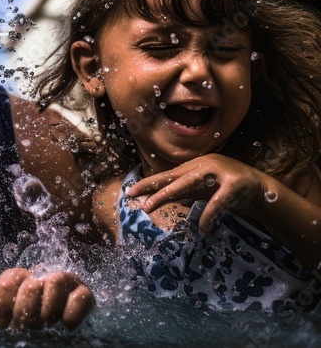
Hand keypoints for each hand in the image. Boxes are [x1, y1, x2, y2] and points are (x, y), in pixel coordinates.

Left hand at [0, 268, 93, 329]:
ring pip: (55, 282)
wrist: (70, 333)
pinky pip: (81, 296)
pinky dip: (71, 313)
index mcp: (22, 278)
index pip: (7, 283)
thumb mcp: (18, 316)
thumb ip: (7, 310)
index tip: (4, 324)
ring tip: (46, 324)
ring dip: (48, 311)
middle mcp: (43, 275)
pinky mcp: (86, 293)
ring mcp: (66, 281)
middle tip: (26, 327)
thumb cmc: (37, 322)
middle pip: (30, 286)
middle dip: (26, 312)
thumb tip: (3, 322)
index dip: (2, 306)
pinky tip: (66, 325)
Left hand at [126, 153, 265, 235]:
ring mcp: (220, 172)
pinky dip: (208, 215)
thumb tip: (163, 199)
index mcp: (196, 166)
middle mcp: (205, 165)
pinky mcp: (235, 185)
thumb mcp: (204, 190)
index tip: (132, 192)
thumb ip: (185, 193)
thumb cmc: (228, 189)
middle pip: (174, 177)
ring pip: (188, 184)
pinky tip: (202, 228)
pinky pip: (217, 202)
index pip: (169, 175)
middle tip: (134, 197)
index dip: (151, 183)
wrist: (262, 188)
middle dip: (152, 187)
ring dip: (167, 195)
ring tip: (149, 206)